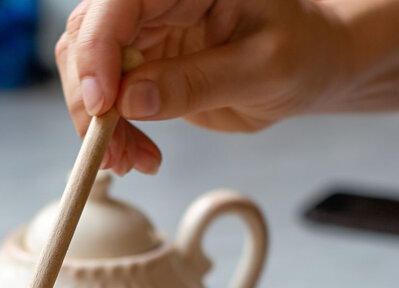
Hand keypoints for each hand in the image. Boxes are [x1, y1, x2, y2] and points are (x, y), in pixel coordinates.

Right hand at [55, 0, 351, 173]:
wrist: (312, 65)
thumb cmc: (303, 51)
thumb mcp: (263, 69)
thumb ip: (197, 82)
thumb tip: (131, 99)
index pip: (117, 3)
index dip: (97, 51)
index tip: (104, 105)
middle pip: (86, 36)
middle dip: (91, 98)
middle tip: (112, 150)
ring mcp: (146, 30)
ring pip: (87, 69)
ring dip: (97, 123)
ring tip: (130, 161)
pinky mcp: (142, 63)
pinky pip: (105, 96)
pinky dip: (112, 132)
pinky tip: (138, 154)